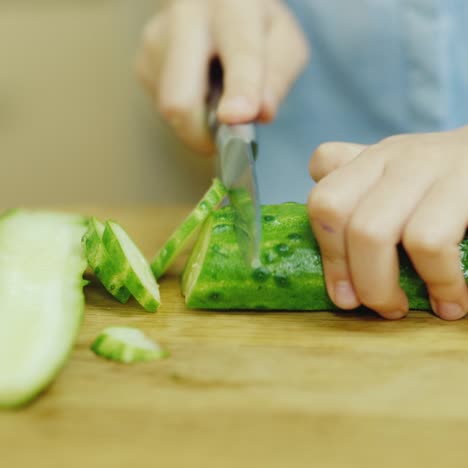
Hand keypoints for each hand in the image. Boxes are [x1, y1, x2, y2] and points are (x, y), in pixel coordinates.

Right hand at [135, 0, 308, 152]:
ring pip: (171, 111)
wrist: (212, 4)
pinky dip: (188, 112)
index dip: (239, 90)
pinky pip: (165, 109)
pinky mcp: (143, 64)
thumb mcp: (283, 41)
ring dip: (198, 121)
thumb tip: (260, 113)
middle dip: (200, 134)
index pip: (239, 53)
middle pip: (180, 98)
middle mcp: (187, 20)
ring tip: (216, 95)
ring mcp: (157, 43)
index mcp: (234, 8)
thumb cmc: (254, 27)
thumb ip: (278, 75)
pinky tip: (200, 88)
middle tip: (222, 143)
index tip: (235, 116)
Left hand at [307, 128, 467, 319]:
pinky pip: (429, 241)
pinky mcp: (464, 180)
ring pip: (370, 231)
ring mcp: (423, 164)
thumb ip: (361, 199)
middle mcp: (388, 156)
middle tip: (371, 306)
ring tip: (401, 310)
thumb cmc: (447, 185)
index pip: (321, 198)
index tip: (344, 292)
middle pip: (331, 211)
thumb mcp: (400, 183)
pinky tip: (451, 302)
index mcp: (367, 162)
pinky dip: (438, 281)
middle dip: (345, 272)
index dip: (326, 250)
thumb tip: (336, 254)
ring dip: (379, 286)